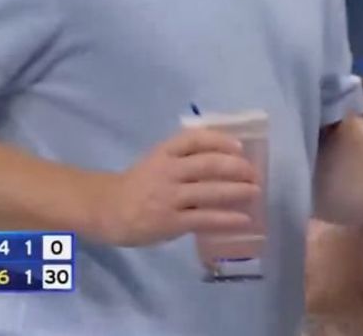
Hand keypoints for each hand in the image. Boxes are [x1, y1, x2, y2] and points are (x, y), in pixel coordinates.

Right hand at [94, 128, 260, 246]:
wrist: (107, 210)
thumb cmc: (141, 184)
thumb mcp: (158, 161)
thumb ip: (186, 158)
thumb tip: (231, 158)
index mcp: (164, 152)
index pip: (195, 139)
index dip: (220, 141)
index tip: (240, 147)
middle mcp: (167, 172)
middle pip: (207, 165)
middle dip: (236, 168)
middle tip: (254, 173)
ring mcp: (168, 198)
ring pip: (209, 192)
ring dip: (237, 191)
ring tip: (255, 192)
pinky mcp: (170, 222)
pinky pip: (204, 219)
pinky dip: (227, 219)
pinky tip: (243, 220)